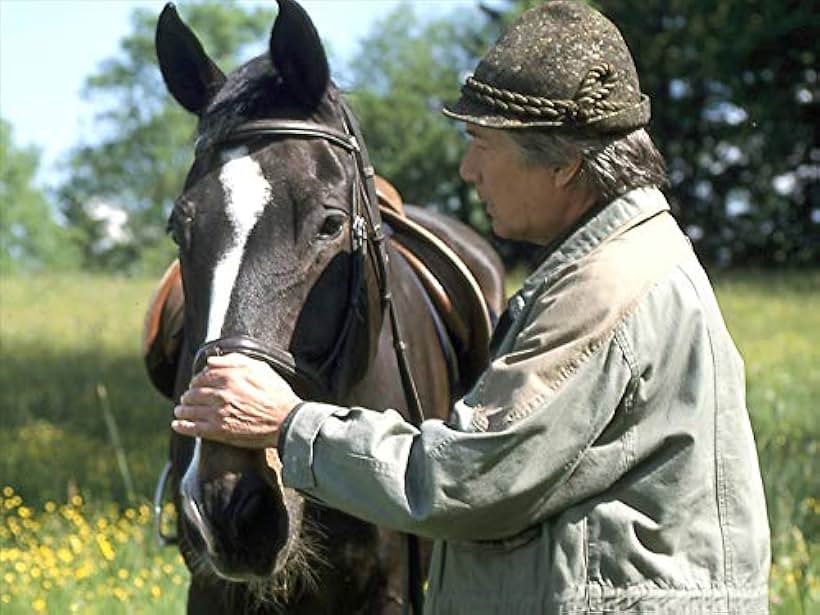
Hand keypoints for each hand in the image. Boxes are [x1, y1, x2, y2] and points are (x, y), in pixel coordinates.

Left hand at [171, 353, 301, 447]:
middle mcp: (221, 394)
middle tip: (189, 397)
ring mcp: (218, 413)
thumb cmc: (277, 394)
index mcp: (230, 376)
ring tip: (180, 410)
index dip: (199, 379)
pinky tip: (177, 424)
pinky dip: (182, 426)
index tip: (198, 383)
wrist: (287, 421)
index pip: (203, 375)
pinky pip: (192, 428)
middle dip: (190, 394)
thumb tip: (211, 360)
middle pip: (194, 392)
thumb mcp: (261, 369)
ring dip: (183, 408)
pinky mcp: (219, 431)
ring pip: (190, 409)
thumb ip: (235, 361)